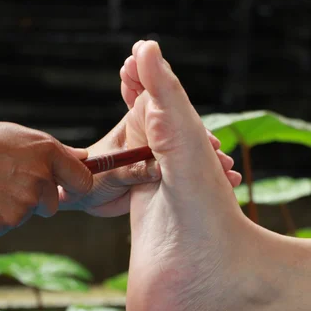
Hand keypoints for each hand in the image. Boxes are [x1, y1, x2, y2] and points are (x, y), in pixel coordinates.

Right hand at [0, 122, 91, 234]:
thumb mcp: (15, 135)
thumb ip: (53, 149)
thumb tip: (83, 157)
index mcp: (47, 152)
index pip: (83, 180)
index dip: (75, 186)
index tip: (67, 188)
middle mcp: (42, 178)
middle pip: (53, 203)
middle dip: (38, 198)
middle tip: (7, 182)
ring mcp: (26, 203)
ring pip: (31, 213)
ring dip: (17, 206)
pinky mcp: (9, 222)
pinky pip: (10, 223)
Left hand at [57, 116, 224, 216]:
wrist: (80, 194)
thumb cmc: (90, 173)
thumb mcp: (112, 170)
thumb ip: (135, 168)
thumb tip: (161, 168)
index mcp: (139, 124)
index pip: (172, 117)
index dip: (194, 130)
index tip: (211, 143)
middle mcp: (153, 137)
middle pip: (189, 136)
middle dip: (209, 148)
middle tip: (224, 162)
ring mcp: (159, 156)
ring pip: (192, 156)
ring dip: (212, 164)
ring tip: (230, 177)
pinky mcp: (161, 176)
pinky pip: (187, 176)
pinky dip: (206, 180)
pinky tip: (225, 187)